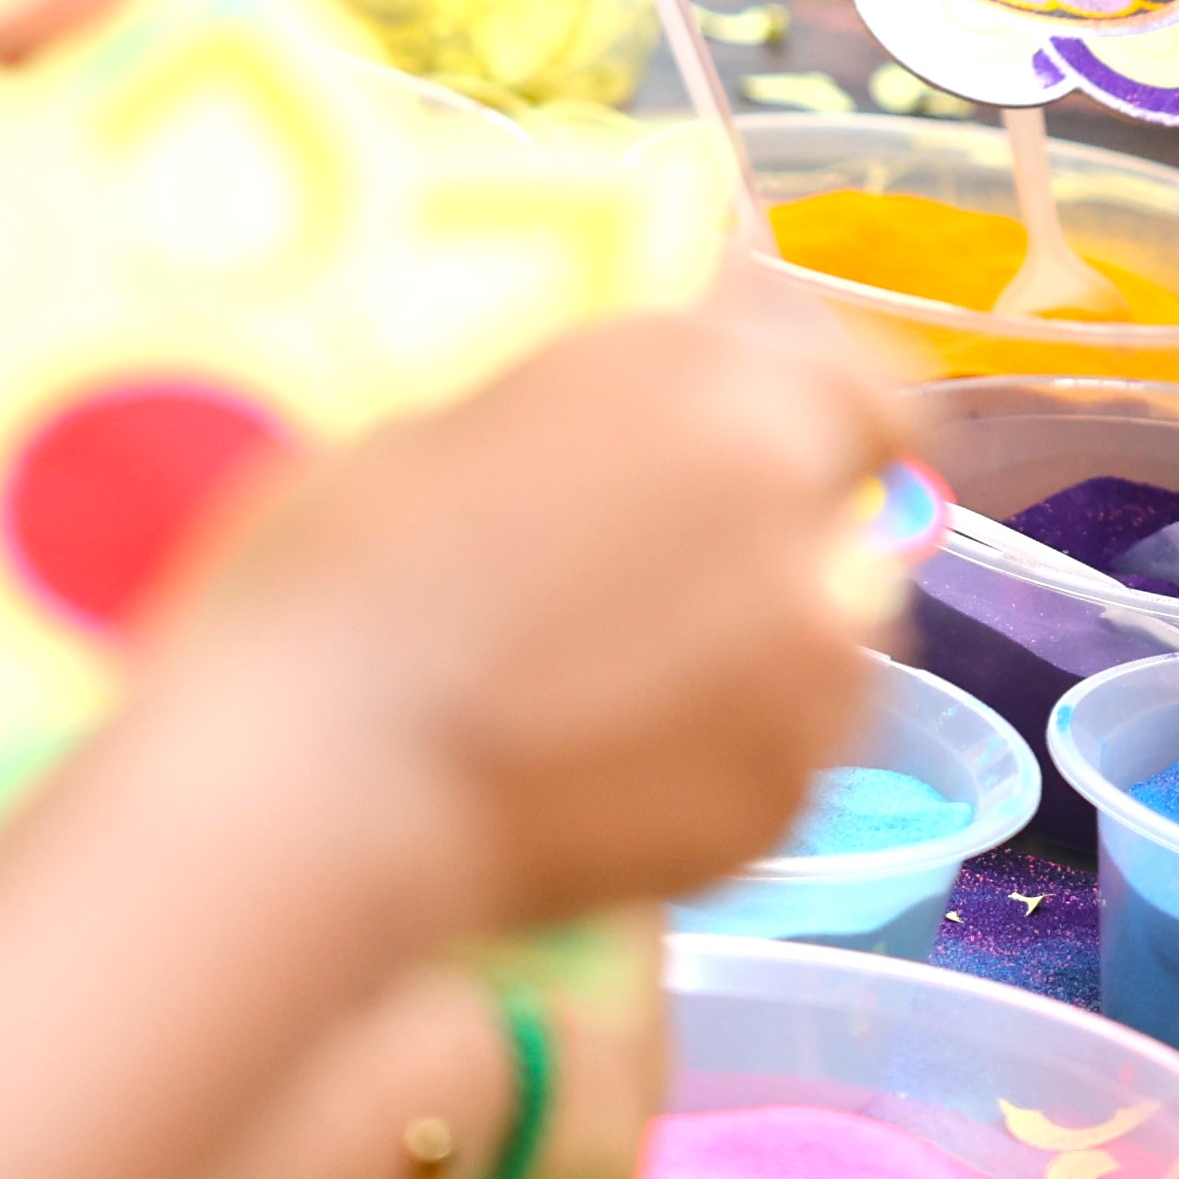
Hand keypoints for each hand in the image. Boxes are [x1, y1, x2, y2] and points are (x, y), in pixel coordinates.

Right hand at [154, 294, 905, 937]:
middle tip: (675, 584)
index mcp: (721, 388)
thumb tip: (669, 379)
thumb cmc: (338, 572)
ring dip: (773, 648)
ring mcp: (810, 670)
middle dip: (791, 540)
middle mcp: (796, 513)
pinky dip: (732, 751)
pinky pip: (790, 755)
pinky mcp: (784, 799)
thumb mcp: (463, 413)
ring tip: (632, 688)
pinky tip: (617, 766)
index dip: (833, 420)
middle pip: (852, 522)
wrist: (311, 780)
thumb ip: (614, 401)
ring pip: (837, 644)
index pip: (867, 388)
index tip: (797, 447)